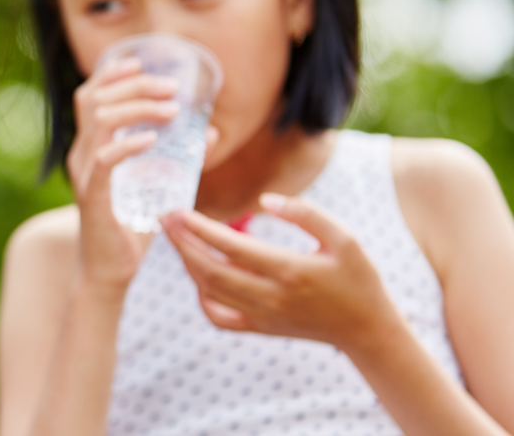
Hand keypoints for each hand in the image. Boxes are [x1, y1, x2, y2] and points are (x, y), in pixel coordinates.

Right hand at [66, 58, 183, 291]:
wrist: (110, 272)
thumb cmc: (130, 228)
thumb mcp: (158, 184)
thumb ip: (180, 157)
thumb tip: (211, 130)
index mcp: (91, 147)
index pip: (89, 97)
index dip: (110, 74)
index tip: (139, 63)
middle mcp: (81, 154)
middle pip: (94, 100)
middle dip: (134, 85)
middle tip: (170, 88)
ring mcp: (84, 174)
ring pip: (99, 121)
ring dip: (137, 108)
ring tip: (170, 110)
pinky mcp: (92, 195)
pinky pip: (104, 160)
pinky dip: (128, 144)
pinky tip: (153, 140)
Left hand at [161, 194, 403, 352]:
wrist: (367, 330)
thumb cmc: (358, 279)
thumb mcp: (345, 239)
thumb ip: (307, 214)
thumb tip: (265, 199)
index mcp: (289, 271)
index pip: (231, 246)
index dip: (199, 228)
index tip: (178, 210)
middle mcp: (270, 297)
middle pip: (210, 270)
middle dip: (181, 243)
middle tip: (163, 219)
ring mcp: (261, 316)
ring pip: (209, 291)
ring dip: (187, 263)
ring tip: (175, 238)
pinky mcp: (259, 329)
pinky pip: (218, 317)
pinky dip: (201, 296)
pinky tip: (198, 275)